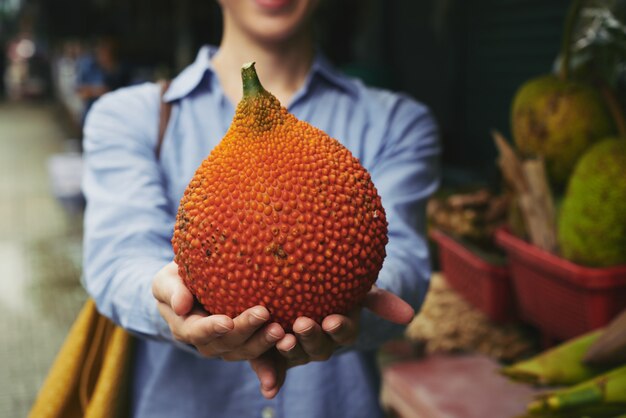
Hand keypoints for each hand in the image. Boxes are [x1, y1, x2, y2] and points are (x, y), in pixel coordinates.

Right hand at [152, 261, 284, 359]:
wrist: (193, 288)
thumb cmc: (178, 279)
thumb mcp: (167, 280)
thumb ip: (172, 290)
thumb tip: (181, 305)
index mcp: (187, 328)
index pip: (197, 332)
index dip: (211, 329)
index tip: (227, 321)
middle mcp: (209, 342)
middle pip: (227, 344)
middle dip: (246, 331)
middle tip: (264, 314)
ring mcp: (230, 345)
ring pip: (247, 351)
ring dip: (264, 344)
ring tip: (282, 330)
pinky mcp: (249, 342)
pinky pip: (262, 354)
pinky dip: (276, 361)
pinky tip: (290, 347)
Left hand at [249, 287, 414, 398]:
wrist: (301, 285)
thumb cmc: (335, 284)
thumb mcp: (357, 288)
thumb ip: (379, 300)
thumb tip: (409, 316)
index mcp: (340, 330)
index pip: (343, 332)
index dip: (339, 328)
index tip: (332, 320)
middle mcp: (321, 344)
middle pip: (318, 347)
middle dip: (311, 337)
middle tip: (302, 323)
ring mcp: (298, 349)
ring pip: (295, 355)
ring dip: (289, 351)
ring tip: (282, 338)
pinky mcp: (274, 352)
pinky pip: (273, 366)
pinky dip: (271, 377)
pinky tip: (268, 388)